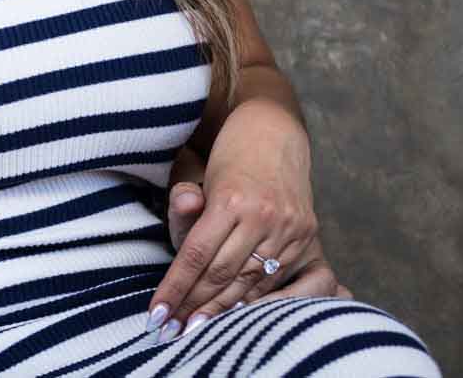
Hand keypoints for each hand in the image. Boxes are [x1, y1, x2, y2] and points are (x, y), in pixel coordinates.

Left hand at [146, 100, 319, 336]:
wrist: (276, 132)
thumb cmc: (230, 154)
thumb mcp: (202, 171)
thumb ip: (186, 200)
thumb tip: (185, 203)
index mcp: (232, 198)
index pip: (197, 254)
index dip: (176, 288)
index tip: (157, 313)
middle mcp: (263, 215)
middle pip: (223, 274)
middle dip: (195, 306)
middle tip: (173, 329)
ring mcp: (288, 226)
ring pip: (251, 282)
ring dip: (223, 309)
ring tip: (199, 327)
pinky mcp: (305, 233)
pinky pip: (275, 277)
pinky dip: (253, 298)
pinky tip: (234, 311)